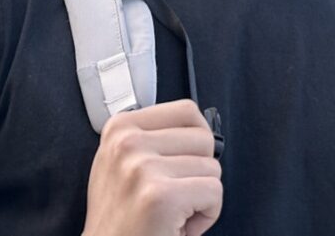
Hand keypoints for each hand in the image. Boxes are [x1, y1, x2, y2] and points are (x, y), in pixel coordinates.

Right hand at [81, 99, 222, 235]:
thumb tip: (198, 123)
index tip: (180, 164)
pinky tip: (179, 225)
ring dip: (201, 197)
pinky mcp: (160, 196)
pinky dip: (208, 215)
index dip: (196, 142)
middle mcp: (127, 143)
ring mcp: (142, 168)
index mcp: (119, 128)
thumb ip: (153, 136)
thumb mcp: (124, 164)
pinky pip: (214, 193)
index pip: (187, 111)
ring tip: (173, 212)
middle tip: (174, 196)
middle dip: (199, 172)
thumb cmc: (123, 220)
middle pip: (204, 138)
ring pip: (212, 167)